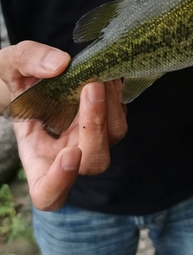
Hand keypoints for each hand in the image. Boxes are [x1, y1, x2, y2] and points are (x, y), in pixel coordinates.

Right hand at [0, 41, 126, 209]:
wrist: (33, 76)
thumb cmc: (16, 81)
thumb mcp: (8, 67)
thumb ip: (27, 61)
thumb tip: (59, 64)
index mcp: (37, 158)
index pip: (48, 193)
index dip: (60, 183)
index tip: (69, 153)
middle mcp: (68, 155)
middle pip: (94, 161)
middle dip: (95, 127)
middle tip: (90, 87)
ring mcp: (91, 138)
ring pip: (114, 136)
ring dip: (110, 107)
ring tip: (98, 76)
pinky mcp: (108, 119)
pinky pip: (120, 114)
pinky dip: (116, 95)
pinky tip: (106, 74)